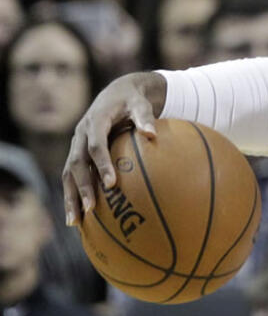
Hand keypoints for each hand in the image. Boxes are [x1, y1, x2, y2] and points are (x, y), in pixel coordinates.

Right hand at [62, 74, 162, 226]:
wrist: (116, 93)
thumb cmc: (132, 101)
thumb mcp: (140, 104)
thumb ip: (145, 118)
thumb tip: (152, 135)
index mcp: (96, 121)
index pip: (96, 145)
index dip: (101, 164)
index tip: (111, 184)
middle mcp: (80, 134)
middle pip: (77, 164)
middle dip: (82, 187)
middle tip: (91, 208)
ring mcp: (76, 145)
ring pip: (68, 174)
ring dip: (71, 197)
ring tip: (75, 222)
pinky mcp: (77, 154)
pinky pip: (71, 177)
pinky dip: (73, 195)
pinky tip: (79, 217)